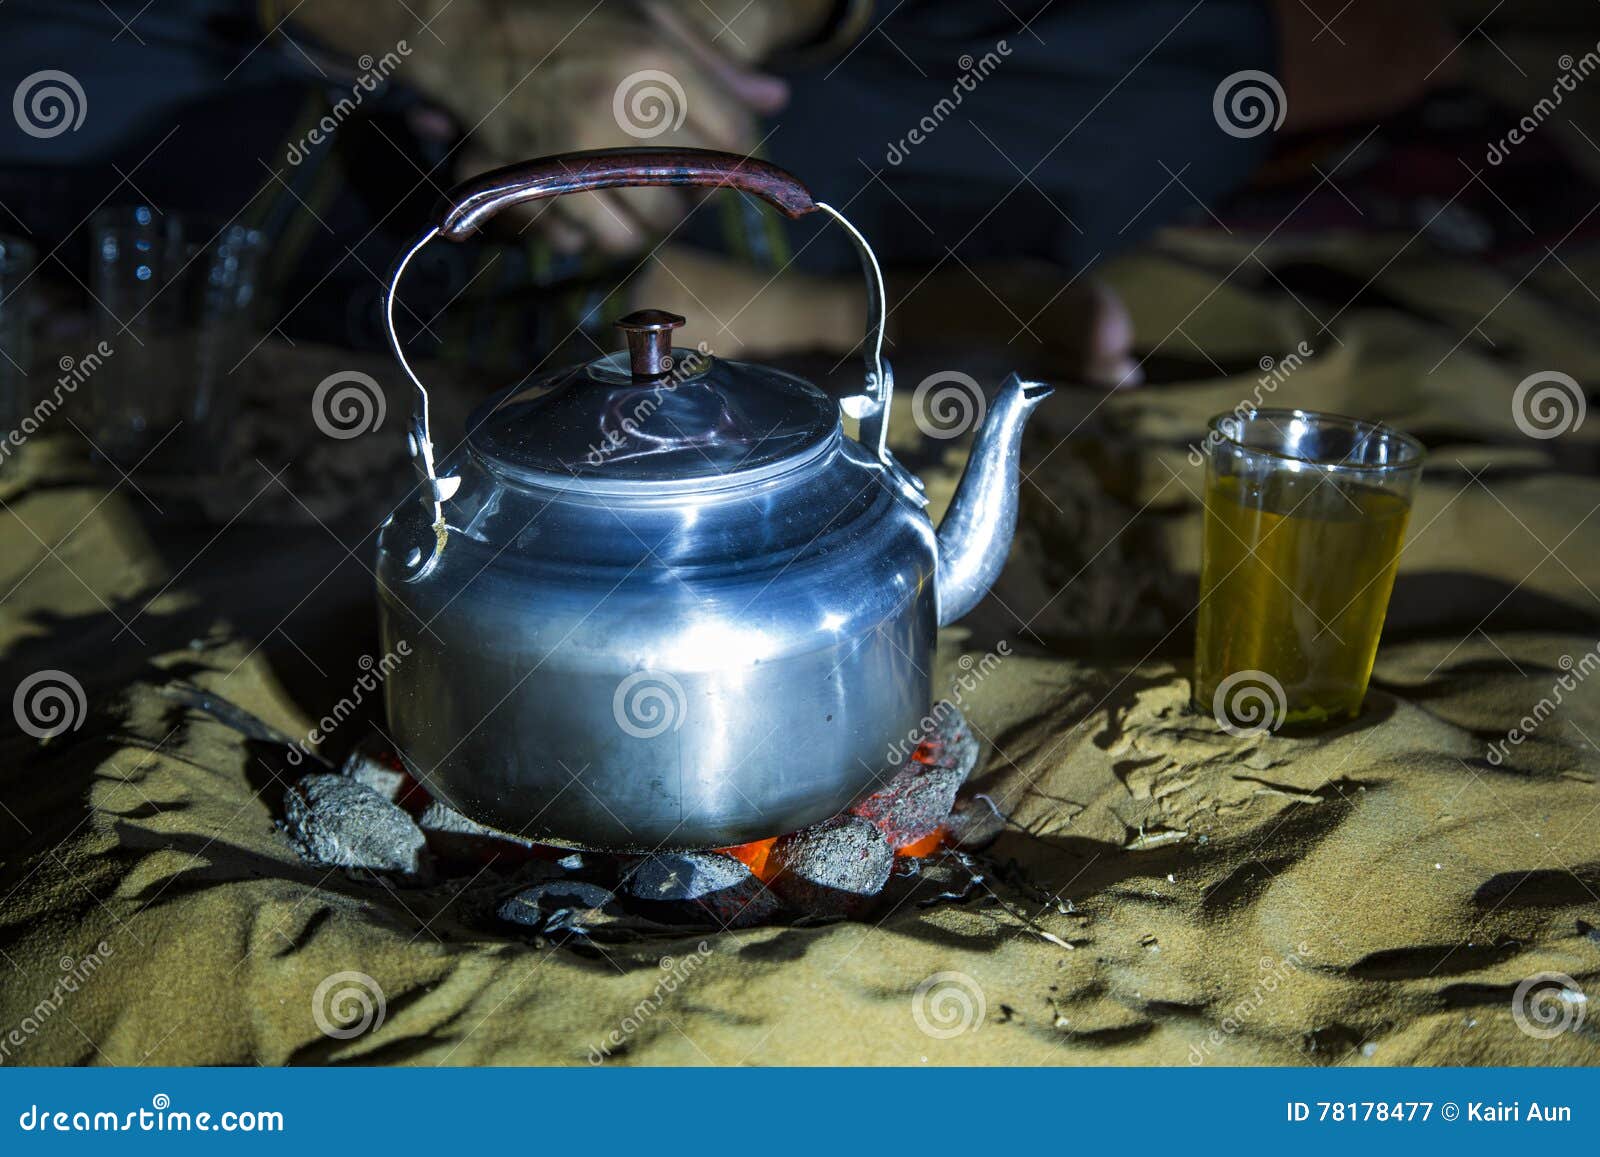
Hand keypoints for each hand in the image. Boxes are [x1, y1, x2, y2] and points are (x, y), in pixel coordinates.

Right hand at [295, 1, 816, 255]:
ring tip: (642, 204)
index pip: (735, 136)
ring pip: (651, 225)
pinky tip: (602, 212)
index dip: (737, 159)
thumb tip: (776, 101)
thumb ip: (714, 64)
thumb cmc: (564, 21)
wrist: (467, 30)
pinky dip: (606, 236)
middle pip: (697, 190)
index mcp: (658, 61)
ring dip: (653, 224)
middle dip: (696, 197)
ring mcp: (581, 147)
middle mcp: (625, 106)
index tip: (720, 163)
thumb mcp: (647, 20)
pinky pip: (597, 238)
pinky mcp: (544, 179)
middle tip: (681, 189)